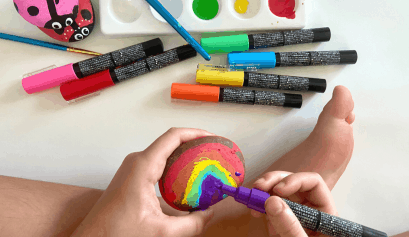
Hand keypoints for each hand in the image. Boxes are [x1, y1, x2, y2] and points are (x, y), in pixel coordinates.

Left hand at [71, 128, 214, 236]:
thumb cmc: (115, 233)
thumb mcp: (161, 233)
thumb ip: (191, 224)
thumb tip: (208, 214)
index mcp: (142, 166)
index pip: (173, 136)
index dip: (196, 133)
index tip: (213, 137)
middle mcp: (136, 162)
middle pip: (170, 141)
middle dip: (194, 144)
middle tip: (213, 151)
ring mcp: (133, 168)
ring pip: (164, 152)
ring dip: (184, 154)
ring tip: (204, 162)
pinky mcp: (132, 176)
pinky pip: (158, 162)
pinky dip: (175, 165)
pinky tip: (186, 177)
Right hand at [251, 171, 337, 236]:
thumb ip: (290, 226)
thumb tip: (272, 201)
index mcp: (324, 213)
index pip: (313, 183)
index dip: (295, 180)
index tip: (278, 189)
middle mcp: (309, 209)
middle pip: (292, 182)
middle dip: (273, 181)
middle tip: (258, 188)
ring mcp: (293, 214)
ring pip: (278, 190)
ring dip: (263, 190)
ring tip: (252, 199)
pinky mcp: (280, 221)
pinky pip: (269, 205)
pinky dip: (258, 204)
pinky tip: (254, 211)